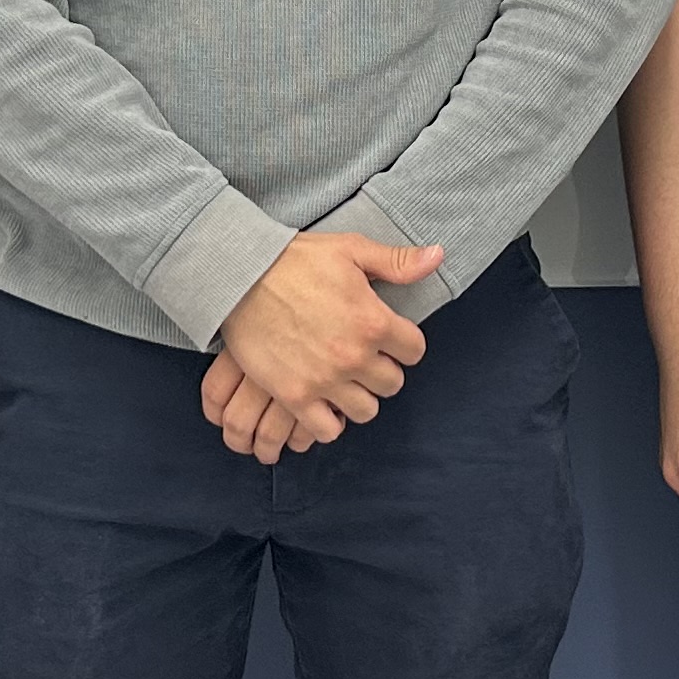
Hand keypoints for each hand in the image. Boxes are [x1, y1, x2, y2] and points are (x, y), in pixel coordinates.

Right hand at [213, 232, 439, 452]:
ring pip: (365, 410)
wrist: (240, 276)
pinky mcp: (294, 395)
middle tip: (363, 357)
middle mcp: (355, 356)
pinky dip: (329, 422)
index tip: (388, 337)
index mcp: (374, 321)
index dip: (404, 343)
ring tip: (344, 381)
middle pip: (392, 383)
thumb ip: (397, 261)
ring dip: (359, 397)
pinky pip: (327, 429)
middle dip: (382, 370)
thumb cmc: (296, 259)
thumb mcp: (351, 249)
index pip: (415, 351)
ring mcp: (325, 380)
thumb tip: (438, 257)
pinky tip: (324, 403)